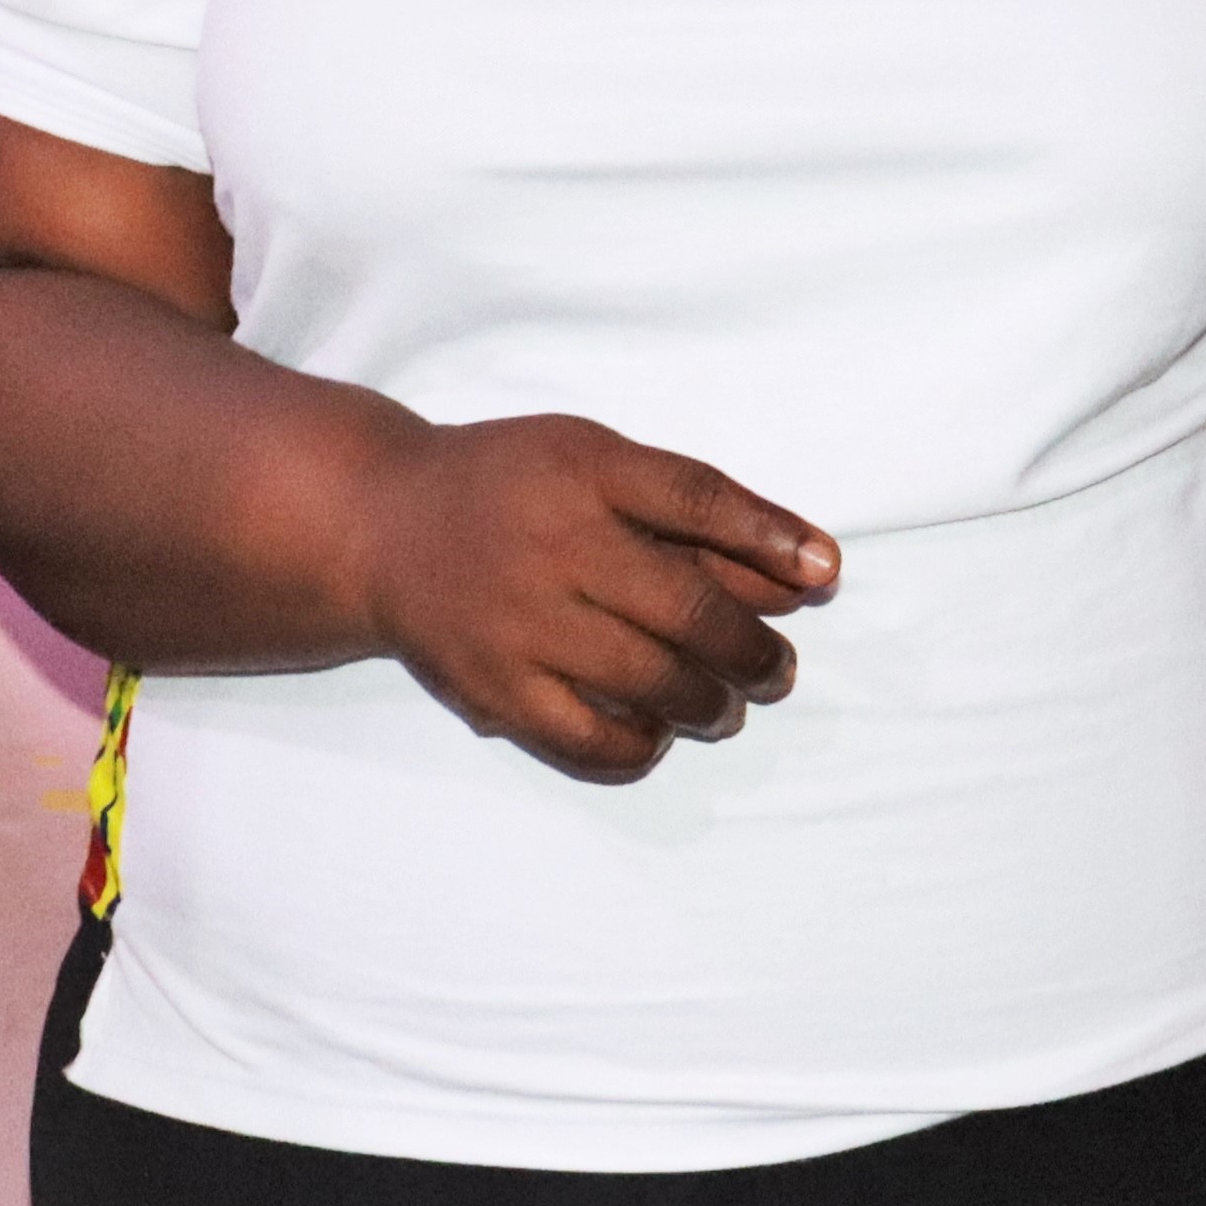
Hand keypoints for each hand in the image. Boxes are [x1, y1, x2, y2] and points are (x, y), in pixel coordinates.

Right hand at [349, 413, 835, 781]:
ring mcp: (521, 622)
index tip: (827, 575)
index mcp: (584, 471)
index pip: (697, 499)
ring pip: (649, 680)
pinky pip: (588, 739)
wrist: (379, 526)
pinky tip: (658, 733)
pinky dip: (640, 746)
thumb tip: (809, 569)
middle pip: (686, 606)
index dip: (772, 538)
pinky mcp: (493, 687)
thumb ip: (692, 508)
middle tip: (775, 670)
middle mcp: (554, 545)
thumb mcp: (593, 460)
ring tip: (726, 706)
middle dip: (753, 650)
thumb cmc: (511, 488)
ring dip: (710, 703)